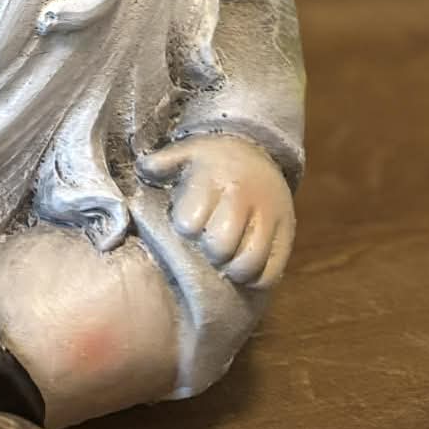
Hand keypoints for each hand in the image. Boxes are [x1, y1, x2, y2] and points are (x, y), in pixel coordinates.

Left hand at [137, 134, 294, 287]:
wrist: (257, 150)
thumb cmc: (213, 158)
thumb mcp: (186, 151)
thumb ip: (161, 162)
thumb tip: (142, 169)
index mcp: (214, 179)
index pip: (192, 221)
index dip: (186, 228)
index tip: (188, 224)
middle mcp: (244, 199)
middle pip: (221, 246)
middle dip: (210, 250)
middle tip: (208, 244)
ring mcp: (269, 218)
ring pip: (249, 263)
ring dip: (232, 269)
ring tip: (225, 259)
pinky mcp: (286, 234)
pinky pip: (271, 272)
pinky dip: (256, 278)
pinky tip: (243, 266)